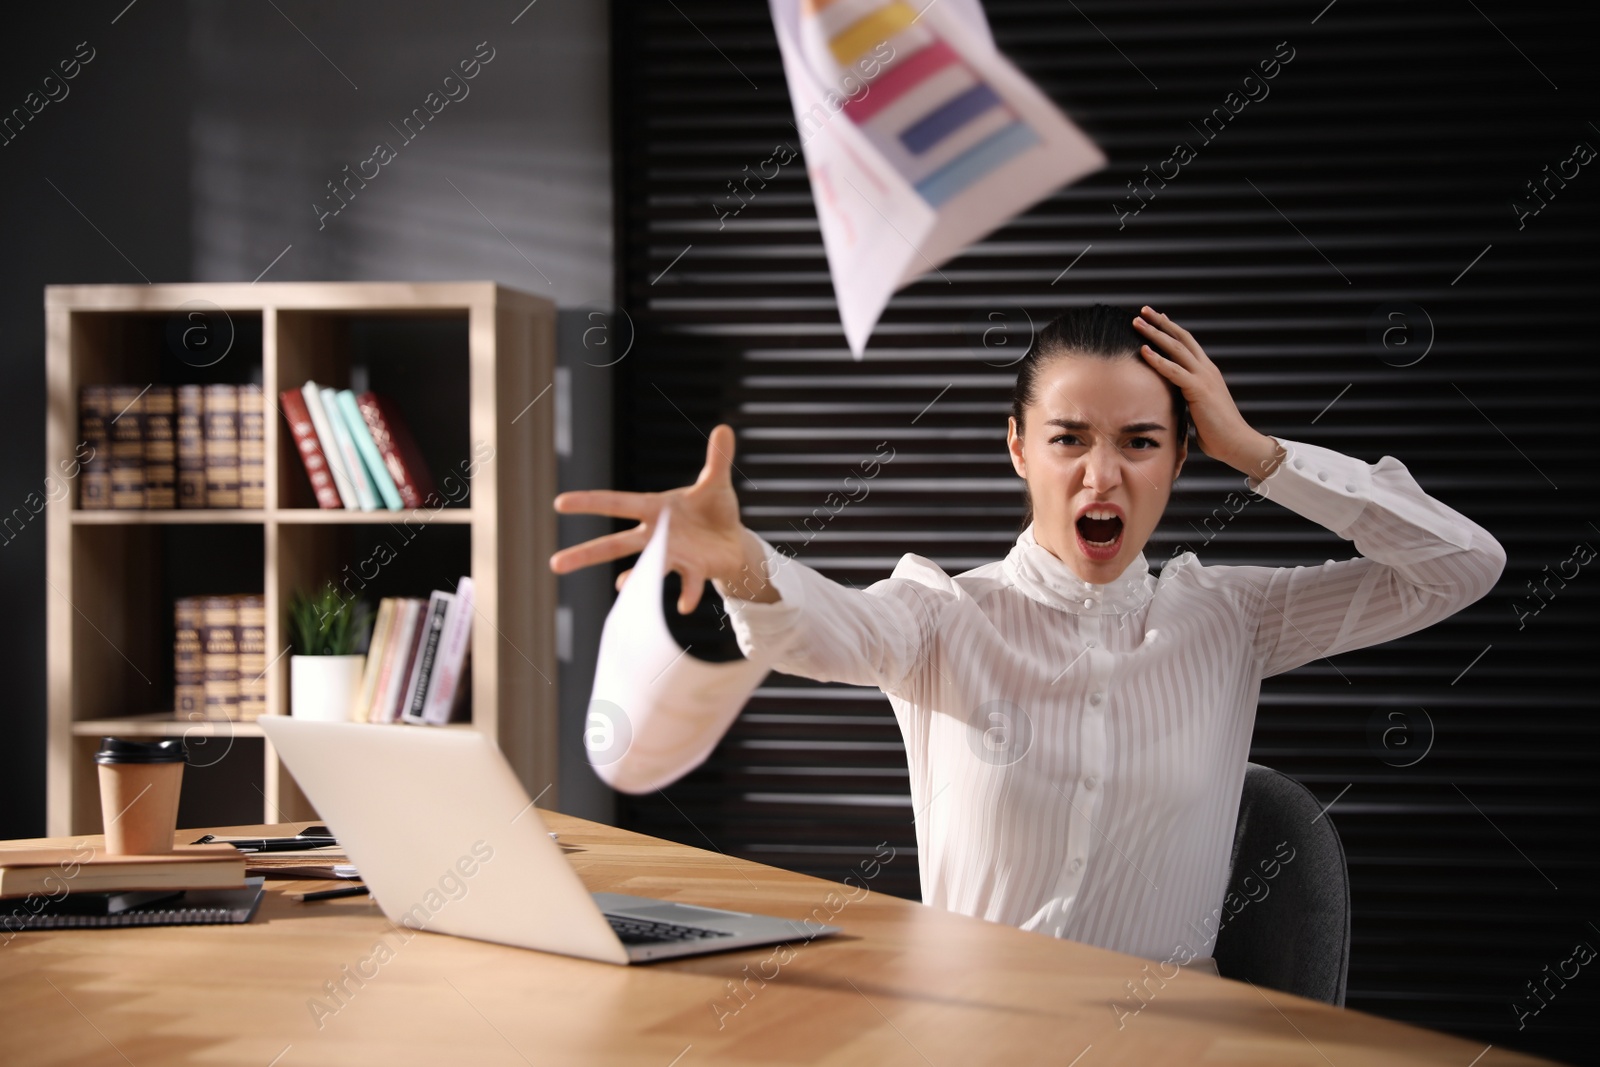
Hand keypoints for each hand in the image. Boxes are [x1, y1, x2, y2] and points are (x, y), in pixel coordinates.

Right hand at [548, 424, 767, 612]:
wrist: (734, 542)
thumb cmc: (715, 511)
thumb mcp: (716, 483)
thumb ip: (717, 458)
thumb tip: (724, 428)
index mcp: (655, 509)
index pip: (617, 503)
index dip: (590, 502)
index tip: (560, 503)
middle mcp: (657, 535)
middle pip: (617, 544)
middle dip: (587, 553)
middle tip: (555, 564)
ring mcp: (673, 555)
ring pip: (647, 568)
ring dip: (634, 578)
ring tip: (620, 587)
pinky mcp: (693, 569)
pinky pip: (688, 582)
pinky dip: (686, 592)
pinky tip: (684, 606)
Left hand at [1132, 306, 1281, 477]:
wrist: (1236, 442)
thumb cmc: (1218, 431)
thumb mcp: (1199, 409)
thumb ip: (1188, 399)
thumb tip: (1174, 400)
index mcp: (1207, 372)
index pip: (1187, 344)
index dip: (1172, 330)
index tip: (1157, 317)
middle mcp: (1206, 369)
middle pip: (1181, 338)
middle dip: (1160, 323)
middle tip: (1143, 310)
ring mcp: (1204, 377)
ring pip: (1176, 349)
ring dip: (1155, 334)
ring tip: (1137, 322)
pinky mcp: (1199, 390)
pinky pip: (1175, 371)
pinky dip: (1158, 360)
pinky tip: (1143, 350)